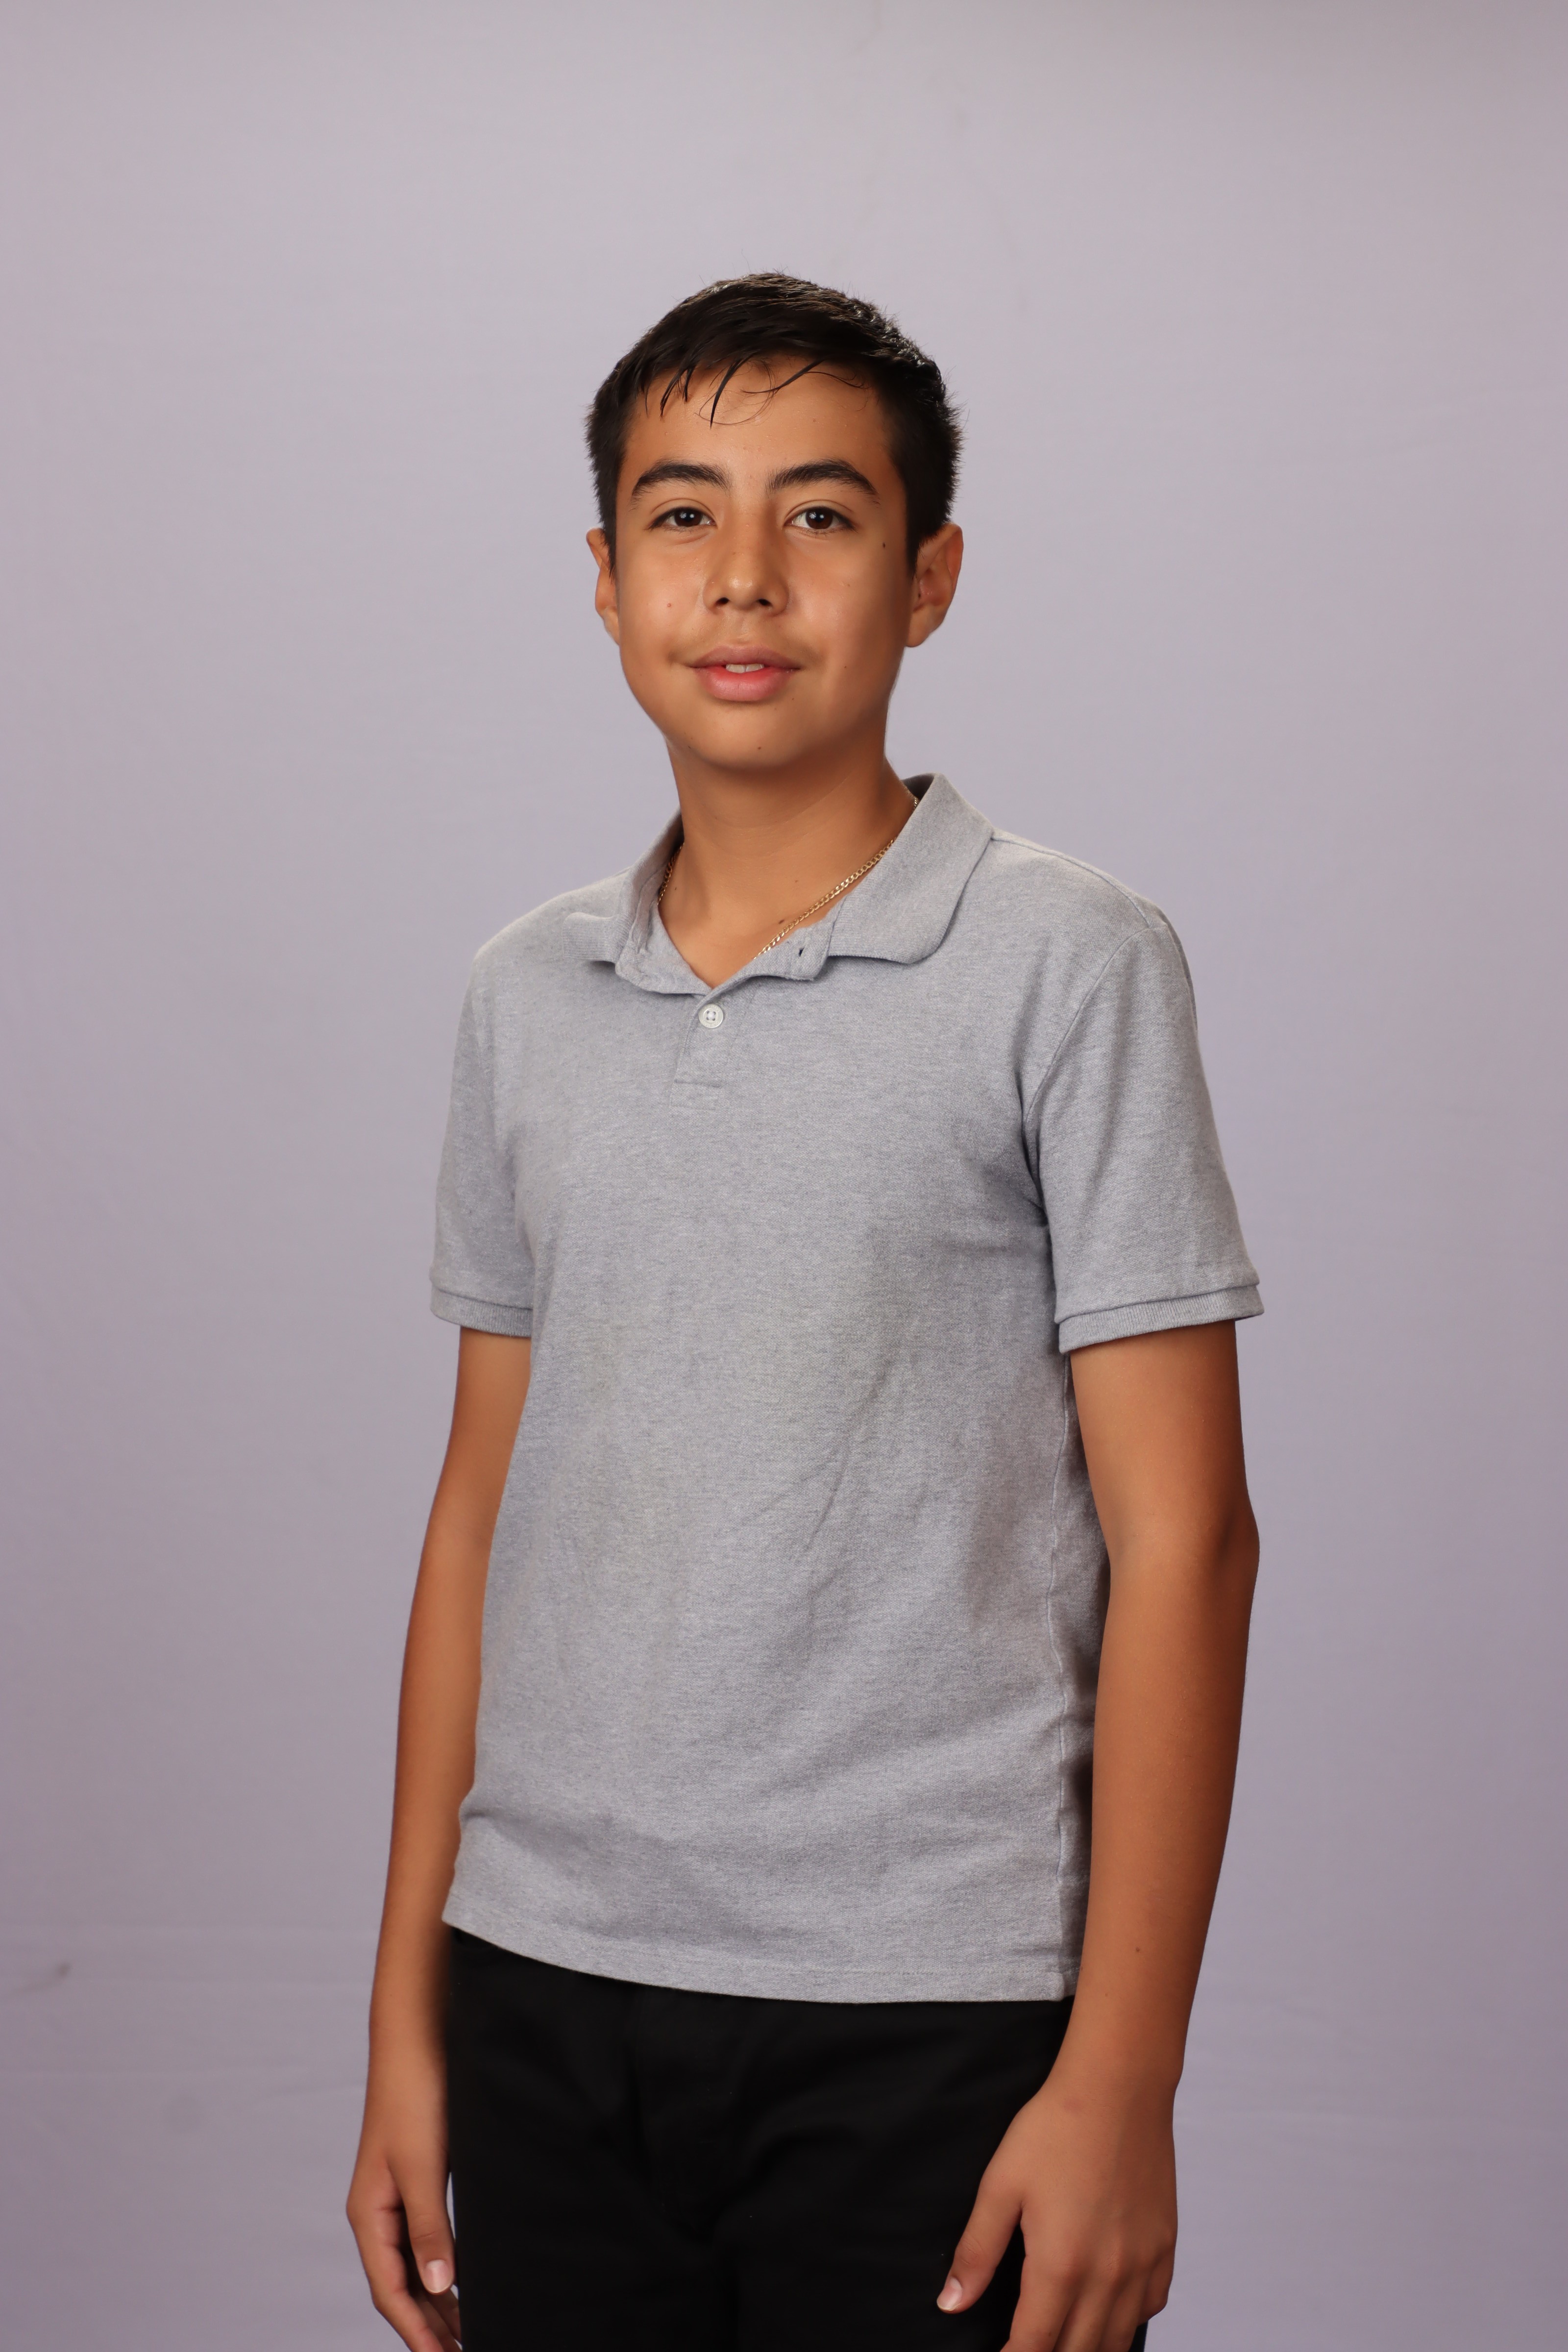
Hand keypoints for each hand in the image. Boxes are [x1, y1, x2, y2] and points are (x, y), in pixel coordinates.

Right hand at [347, 2041, 462, 2351]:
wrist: (418, 2038)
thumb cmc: (415, 2095)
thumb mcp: (423, 2167)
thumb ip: (429, 2228)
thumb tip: (438, 2287)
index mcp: (369, 2214)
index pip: (389, 2290)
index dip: (416, 2331)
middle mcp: (379, 2211)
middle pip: (401, 2284)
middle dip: (429, 2325)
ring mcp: (397, 2195)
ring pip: (415, 2264)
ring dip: (437, 2300)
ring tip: (468, 2332)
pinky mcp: (420, 2178)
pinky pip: (427, 2238)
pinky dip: (444, 2266)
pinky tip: (463, 2279)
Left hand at [937, 2052, 1175, 2351]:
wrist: (1119, 2087)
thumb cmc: (1057, 2128)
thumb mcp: (1000, 2184)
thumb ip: (977, 2251)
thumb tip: (951, 2302)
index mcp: (1060, 2266)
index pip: (1035, 2347)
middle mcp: (1107, 2277)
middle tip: (1026, 2346)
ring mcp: (1142, 2265)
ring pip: (1117, 2341)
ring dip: (1087, 2349)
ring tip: (1062, 2339)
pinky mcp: (1164, 2247)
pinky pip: (1149, 2308)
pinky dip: (1126, 2322)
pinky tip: (1106, 2310)